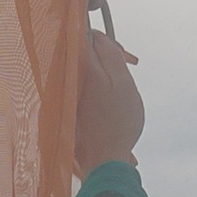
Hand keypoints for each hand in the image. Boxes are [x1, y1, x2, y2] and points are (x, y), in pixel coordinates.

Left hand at [73, 31, 144, 174]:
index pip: (84, 36)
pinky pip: (82, 88)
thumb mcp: (123, 83)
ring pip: (85, 72)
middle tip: (130, 68)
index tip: (125, 55)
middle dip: (108, 57)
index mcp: (81, 69)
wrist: (104, 160)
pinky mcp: (69, 109)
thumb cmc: (117, 123)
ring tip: (124, 87)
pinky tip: (113, 101)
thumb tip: (98, 37)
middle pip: (84, 54)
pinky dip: (99, 88)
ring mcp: (67, 95)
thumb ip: (110, 55)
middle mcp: (67, 79)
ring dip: (105, 73)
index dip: (106, 40)